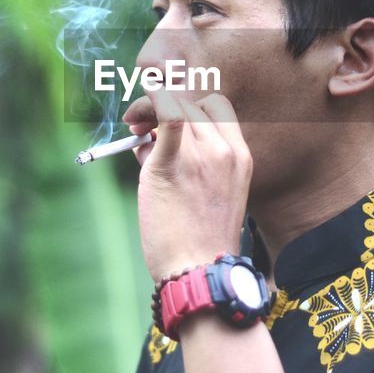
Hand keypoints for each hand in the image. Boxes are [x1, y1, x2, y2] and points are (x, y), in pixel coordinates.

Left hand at [122, 90, 251, 283]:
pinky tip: (133, 113)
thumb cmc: (200, 240)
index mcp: (240, 156)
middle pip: (192, 103)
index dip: (188, 105)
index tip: (168, 119)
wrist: (198, 271)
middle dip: (164, 105)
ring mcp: (201, 155)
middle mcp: (224, 149)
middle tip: (143, 126)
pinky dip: (148, 101)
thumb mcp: (212, 194)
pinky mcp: (171, 164)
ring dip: (149, 110)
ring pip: (174, 105)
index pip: (216, 107)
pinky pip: (165, 114)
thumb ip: (189, 161)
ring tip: (135, 131)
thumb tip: (148, 139)